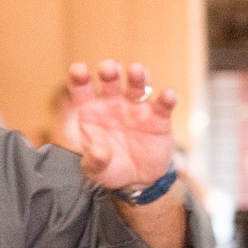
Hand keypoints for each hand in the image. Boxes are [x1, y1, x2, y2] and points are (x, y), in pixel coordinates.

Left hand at [68, 60, 176, 190]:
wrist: (139, 179)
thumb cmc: (111, 168)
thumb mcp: (98, 170)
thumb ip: (95, 160)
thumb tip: (97, 151)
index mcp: (91, 111)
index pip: (82, 89)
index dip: (79, 77)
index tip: (79, 69)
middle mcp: (113, 104)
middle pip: (110, 81)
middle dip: (109, 72)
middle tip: (107, 68)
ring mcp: (136, 108)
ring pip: (137, 87)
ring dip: (138, 77)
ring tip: (137, 70)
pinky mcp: (159, 117)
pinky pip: (163, 104)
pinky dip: (167, 98)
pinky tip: (168, 95)